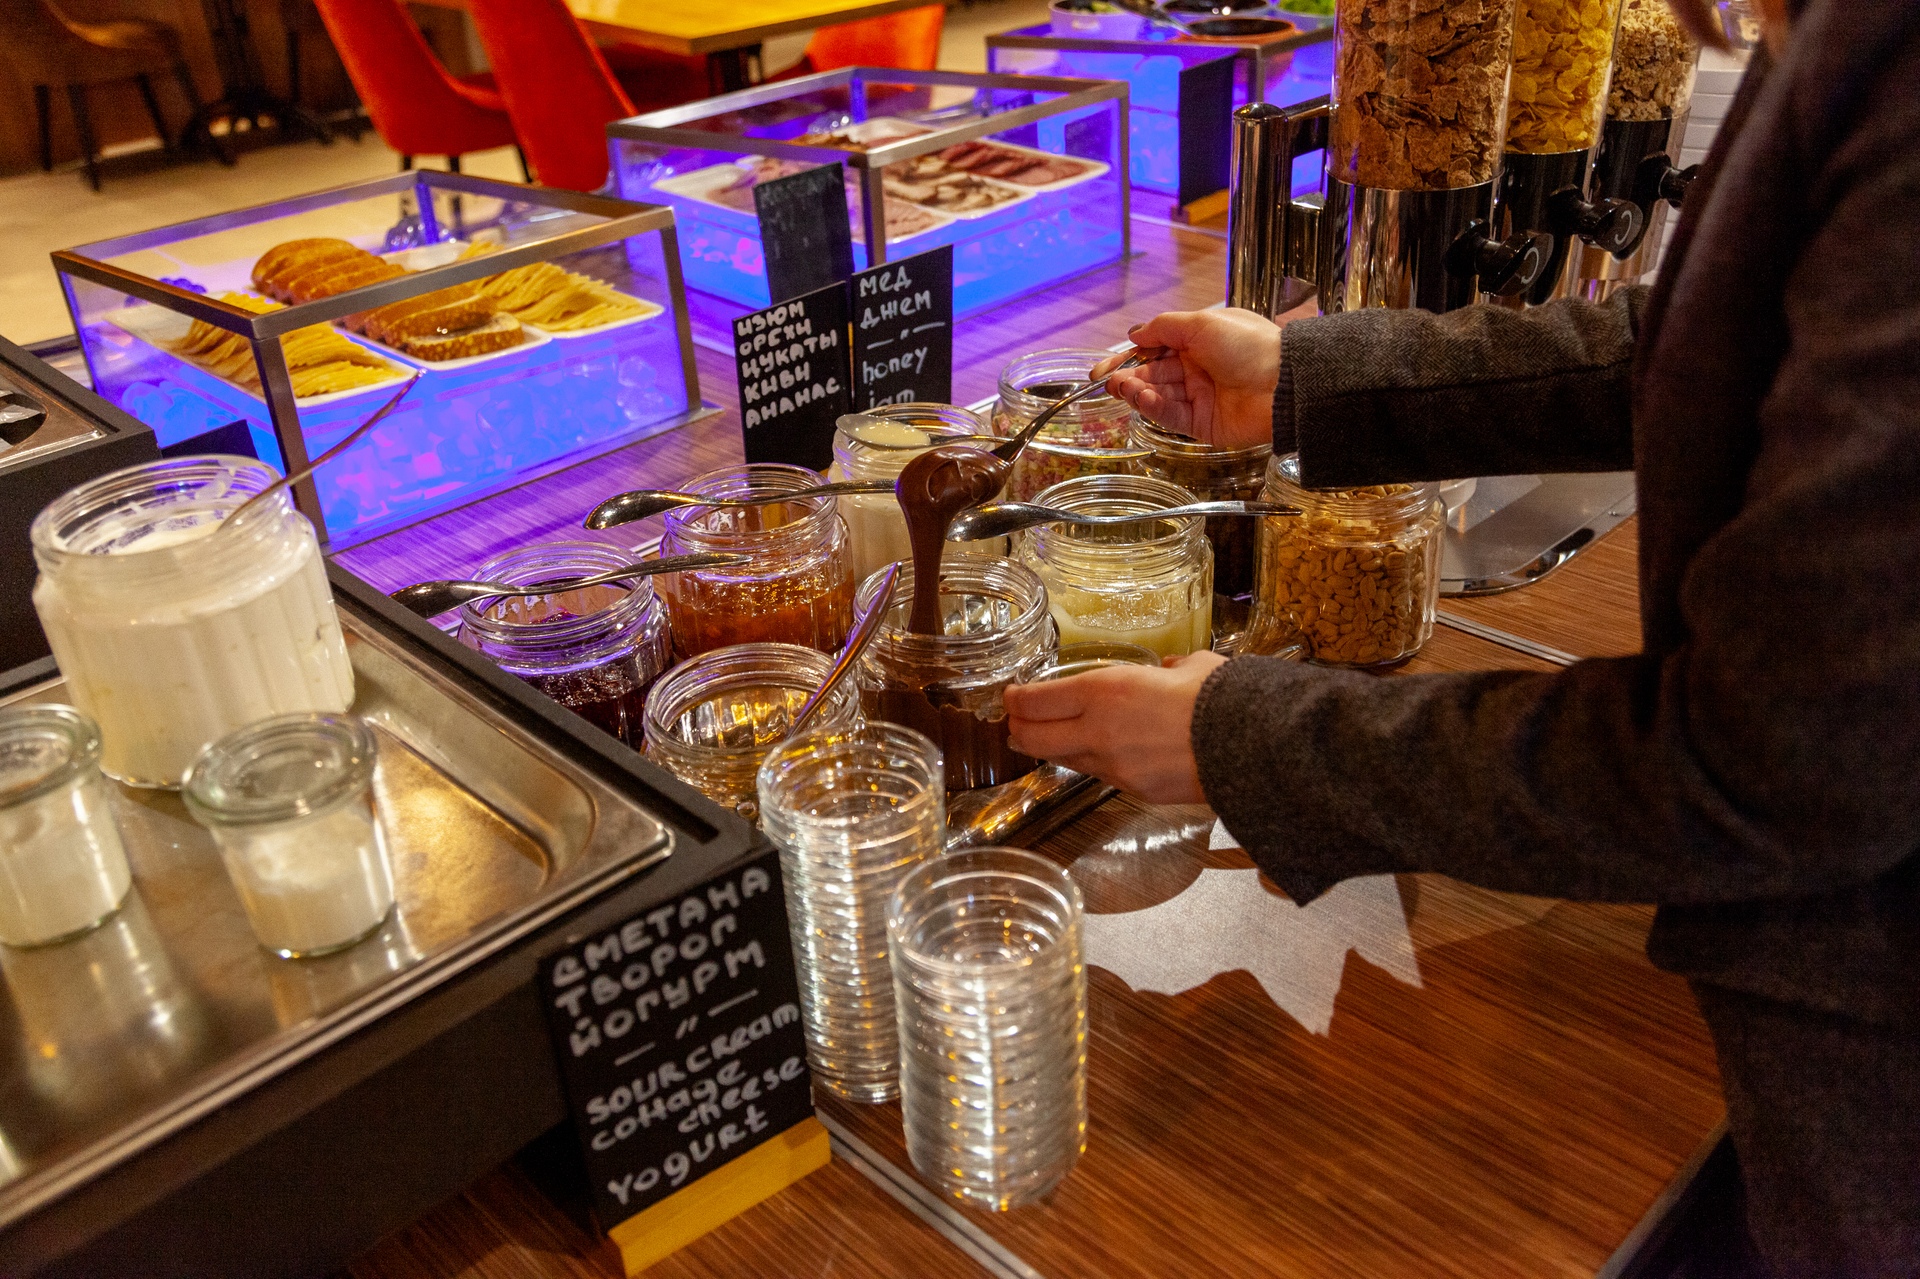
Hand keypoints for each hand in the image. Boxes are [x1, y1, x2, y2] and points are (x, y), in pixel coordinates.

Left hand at [1004, 651, 1226, 804]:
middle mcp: (1098, 730)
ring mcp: (1113, 766)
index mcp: (1104, 690)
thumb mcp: (1193, 666)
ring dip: (1052, 749)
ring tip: (1051, 739)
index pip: (1035, 701)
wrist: (1252, 748)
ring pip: (1063, 760)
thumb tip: (1170, 670)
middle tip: (1017, 721)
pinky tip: (1100, 754)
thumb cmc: (1222, 698)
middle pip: (1032, 737)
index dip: (1016, 699)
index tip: (1012, 695)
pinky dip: (1092, 764)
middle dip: (1018, 729)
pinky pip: (1099, 775)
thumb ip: (1172, 668)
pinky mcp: (1133, 790)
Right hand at [1090, 306, 1307, 450]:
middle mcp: (1196, 369)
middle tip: (1109, 382)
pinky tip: (1145, 400)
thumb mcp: (1202, 323)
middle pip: (1153, 375)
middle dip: (1129, 378)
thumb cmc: (1248, 345)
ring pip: (1159, 396)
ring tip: (1123, 389)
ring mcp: (1199, 397)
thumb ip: (1164, 328)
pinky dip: (1156, 409)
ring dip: (1139, 392)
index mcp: (1197, 341)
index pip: (1154, 350)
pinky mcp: (1203, 424)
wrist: (1283, 383)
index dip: (1128, 358)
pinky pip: (1173, 416)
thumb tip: (1135, 333)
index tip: (1103, 369)